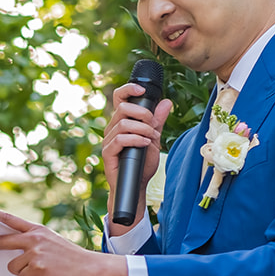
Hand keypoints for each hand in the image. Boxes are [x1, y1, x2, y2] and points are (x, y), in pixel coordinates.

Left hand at [0, 203, 128, 275]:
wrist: (93, 269)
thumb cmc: (74, 260)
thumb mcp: (52, 243)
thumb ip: (33, 244)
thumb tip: (14, 254)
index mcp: (38, 230)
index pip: (10, 219)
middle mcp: (34, 239)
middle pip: (1, 242)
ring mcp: (35, 253)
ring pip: (13, 267)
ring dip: (24, 274)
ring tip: (43, 273)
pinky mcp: (37, 269)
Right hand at [104, 81, 172, 233]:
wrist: (136, 185)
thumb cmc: (142, 163)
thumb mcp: (154, 139)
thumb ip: (158, 121)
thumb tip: (167, 102)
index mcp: (122, 121)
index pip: (119, 98)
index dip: (128, 89)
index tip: (142, 91)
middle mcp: (113, 128)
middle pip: (122, 107)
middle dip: (142, 113)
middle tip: (153, 124)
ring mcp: (109, 140)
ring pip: (122, 123)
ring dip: (141, 128)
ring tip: (151, 138)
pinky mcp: (108, 153)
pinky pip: (120, 139)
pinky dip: (135, 139)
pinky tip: (145, 143)